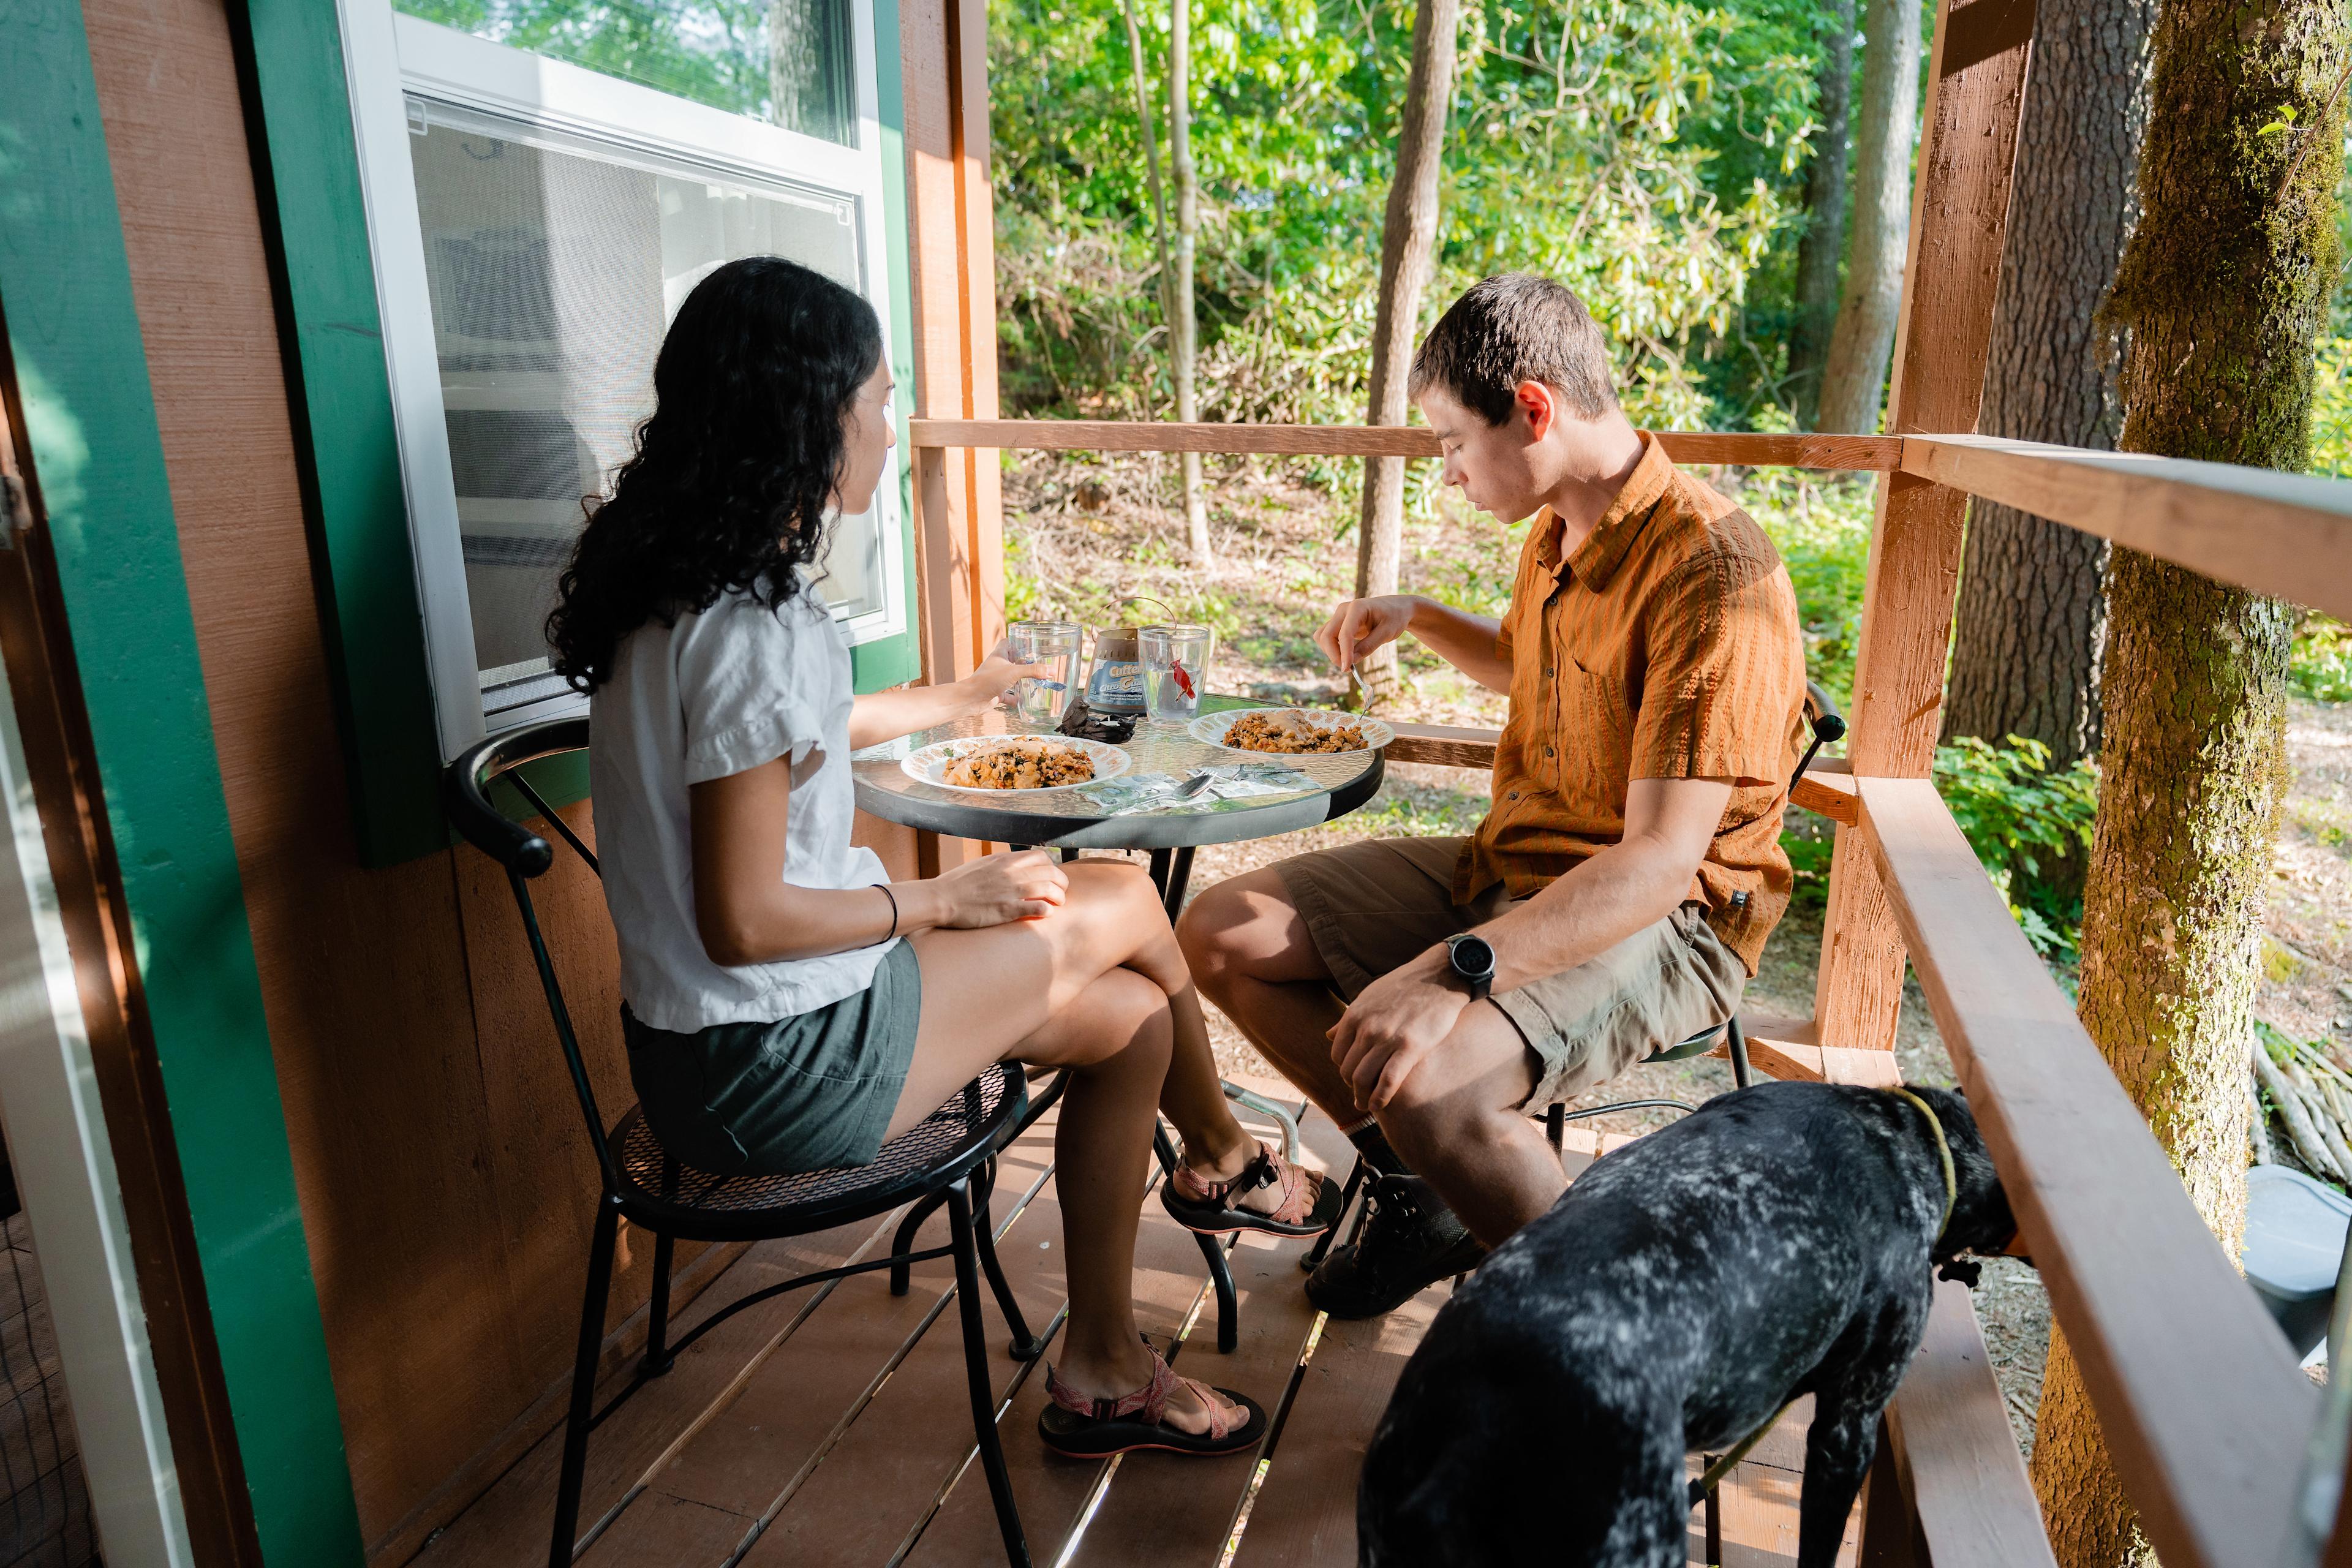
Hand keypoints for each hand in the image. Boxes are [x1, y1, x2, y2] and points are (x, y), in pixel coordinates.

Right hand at [929, 850, 1068, 927]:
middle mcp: (1011, 872)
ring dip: (1058, 898)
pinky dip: (1047, 911)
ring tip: (1057, 904)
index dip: (1050, 867)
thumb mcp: (982, 865)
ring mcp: (1011, 890)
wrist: (941, 898)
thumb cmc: (957, 884)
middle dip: (1061, 883)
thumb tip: (1013, 867)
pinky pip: (1039, 908)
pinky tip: (1045, 914)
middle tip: (1060, 892)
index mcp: (1005, 859)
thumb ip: (1000, 865)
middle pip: (1051, 872)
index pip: (1041, 857)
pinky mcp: (1007, 909)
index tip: (1050, 877)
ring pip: (1050, 889)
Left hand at [968, 640, 1055, 711]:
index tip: (1030, 642)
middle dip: (1025, 662)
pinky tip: (1026, 701)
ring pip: (1012, 678)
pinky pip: (1010, 694)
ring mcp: (997, 680)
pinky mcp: (997, 693)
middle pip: (1013, 660)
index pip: (1008, 642)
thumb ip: (1033, 670)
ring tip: (1037, 681)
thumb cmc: (988, 680)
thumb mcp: (1014, 672)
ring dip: (1023, 680)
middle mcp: (998, 666)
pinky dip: (1017, 698)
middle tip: (1039, 663)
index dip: (1018, 641)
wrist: (971, 699)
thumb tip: (1051, 670)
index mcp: (999, 655)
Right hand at [1314, 595, 1416, 673]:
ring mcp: (1339, 616)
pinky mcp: (1338, 623)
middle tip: (1348, 668)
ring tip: (1349, 660)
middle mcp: (1343, 610)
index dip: (1344, 653)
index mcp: (1357, 608)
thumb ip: (1368, 646)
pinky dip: (1332, 649)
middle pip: (1326, 635)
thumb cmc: (1394, 618)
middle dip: (1334, 654)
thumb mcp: (1387, 633)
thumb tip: (1351, 662)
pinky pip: (1326, 637)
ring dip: (1331, 652)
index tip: (1348, 669)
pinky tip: (1346, 654)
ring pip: (1322, 637)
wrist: (1396, 608)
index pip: (1344, 634)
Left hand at [1327, 950, 1468, 1112]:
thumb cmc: (1406, 986)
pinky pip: (1388, 1081)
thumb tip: (1328, 1035)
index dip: (1344, 1069)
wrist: (1440, 976)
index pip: (1338, 1054)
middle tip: (1360, 1095)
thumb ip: (1348, 1018)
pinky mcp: (1410, 1047)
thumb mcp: (1370, 996)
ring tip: (1367, 1105)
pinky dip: (1380, 1098)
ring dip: (1363, 1097)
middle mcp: (1367, 1028)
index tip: (1353, 1077)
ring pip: (1363, 1079)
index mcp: (1355, 1015)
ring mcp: (1387, 1038)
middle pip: (1348, 1070)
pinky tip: (1380, 1106)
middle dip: (1352, 1087)